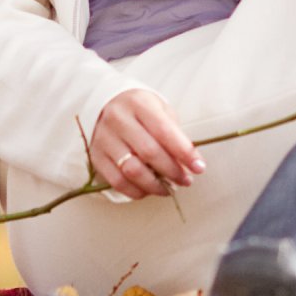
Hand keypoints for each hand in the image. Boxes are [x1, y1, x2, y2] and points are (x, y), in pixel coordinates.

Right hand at [90, 88, 205, 198]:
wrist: (105, 105)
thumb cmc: (140, 110)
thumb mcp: (159, 110)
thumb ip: (175, 133)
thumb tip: (191, 163)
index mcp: (138, 104)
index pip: (164, 131)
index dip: (184, 152)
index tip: (199, 167)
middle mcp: (119, 119)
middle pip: (149, 152)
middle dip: (173, 171)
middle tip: (186, 180)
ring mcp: (104, 139)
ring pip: (132, 170)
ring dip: (155, 185)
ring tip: (169, 189)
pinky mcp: (96, 156)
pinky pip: (117, 181)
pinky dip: (136, 191)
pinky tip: (148, 190)